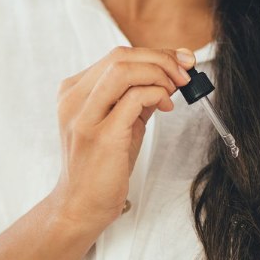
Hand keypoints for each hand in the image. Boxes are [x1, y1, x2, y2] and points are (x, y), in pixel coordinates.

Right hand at [51, 46, 194, 228]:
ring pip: (123, 69)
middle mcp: (74, 100)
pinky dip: (157, 93)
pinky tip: (166, 105)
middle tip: (185, 72)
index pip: (116, 57)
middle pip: (120, 57)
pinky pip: (134, 98)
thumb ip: (137, 98)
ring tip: (176, 88)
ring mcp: (84, 116)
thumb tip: (169, 74)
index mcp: (74, 92)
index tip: (181, 60)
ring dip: (159, 73)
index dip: (154, 53)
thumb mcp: (119, 123)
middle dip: (160, 59)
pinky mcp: (101, 135)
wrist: (80, 205)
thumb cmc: (99, 166)